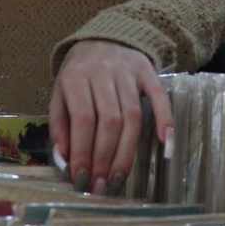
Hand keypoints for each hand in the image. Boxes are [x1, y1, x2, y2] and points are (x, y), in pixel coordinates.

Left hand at [49, 40, 172, 196]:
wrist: (102, 39)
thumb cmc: (78, 76)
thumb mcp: (59, 95)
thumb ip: (60, 126)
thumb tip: (65, 160)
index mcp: (75, 77)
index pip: (82, 119)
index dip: (83, 151)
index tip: (82, 178)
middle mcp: (103, 72)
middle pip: (109, 120)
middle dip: (105, 157)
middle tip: (101, 185)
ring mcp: (128, 71)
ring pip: (132, 115)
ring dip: (126, 151)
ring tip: (118, 178)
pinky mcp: (148, 71)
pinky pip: (159, 97)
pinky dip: (164, 120)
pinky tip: (164, 144)